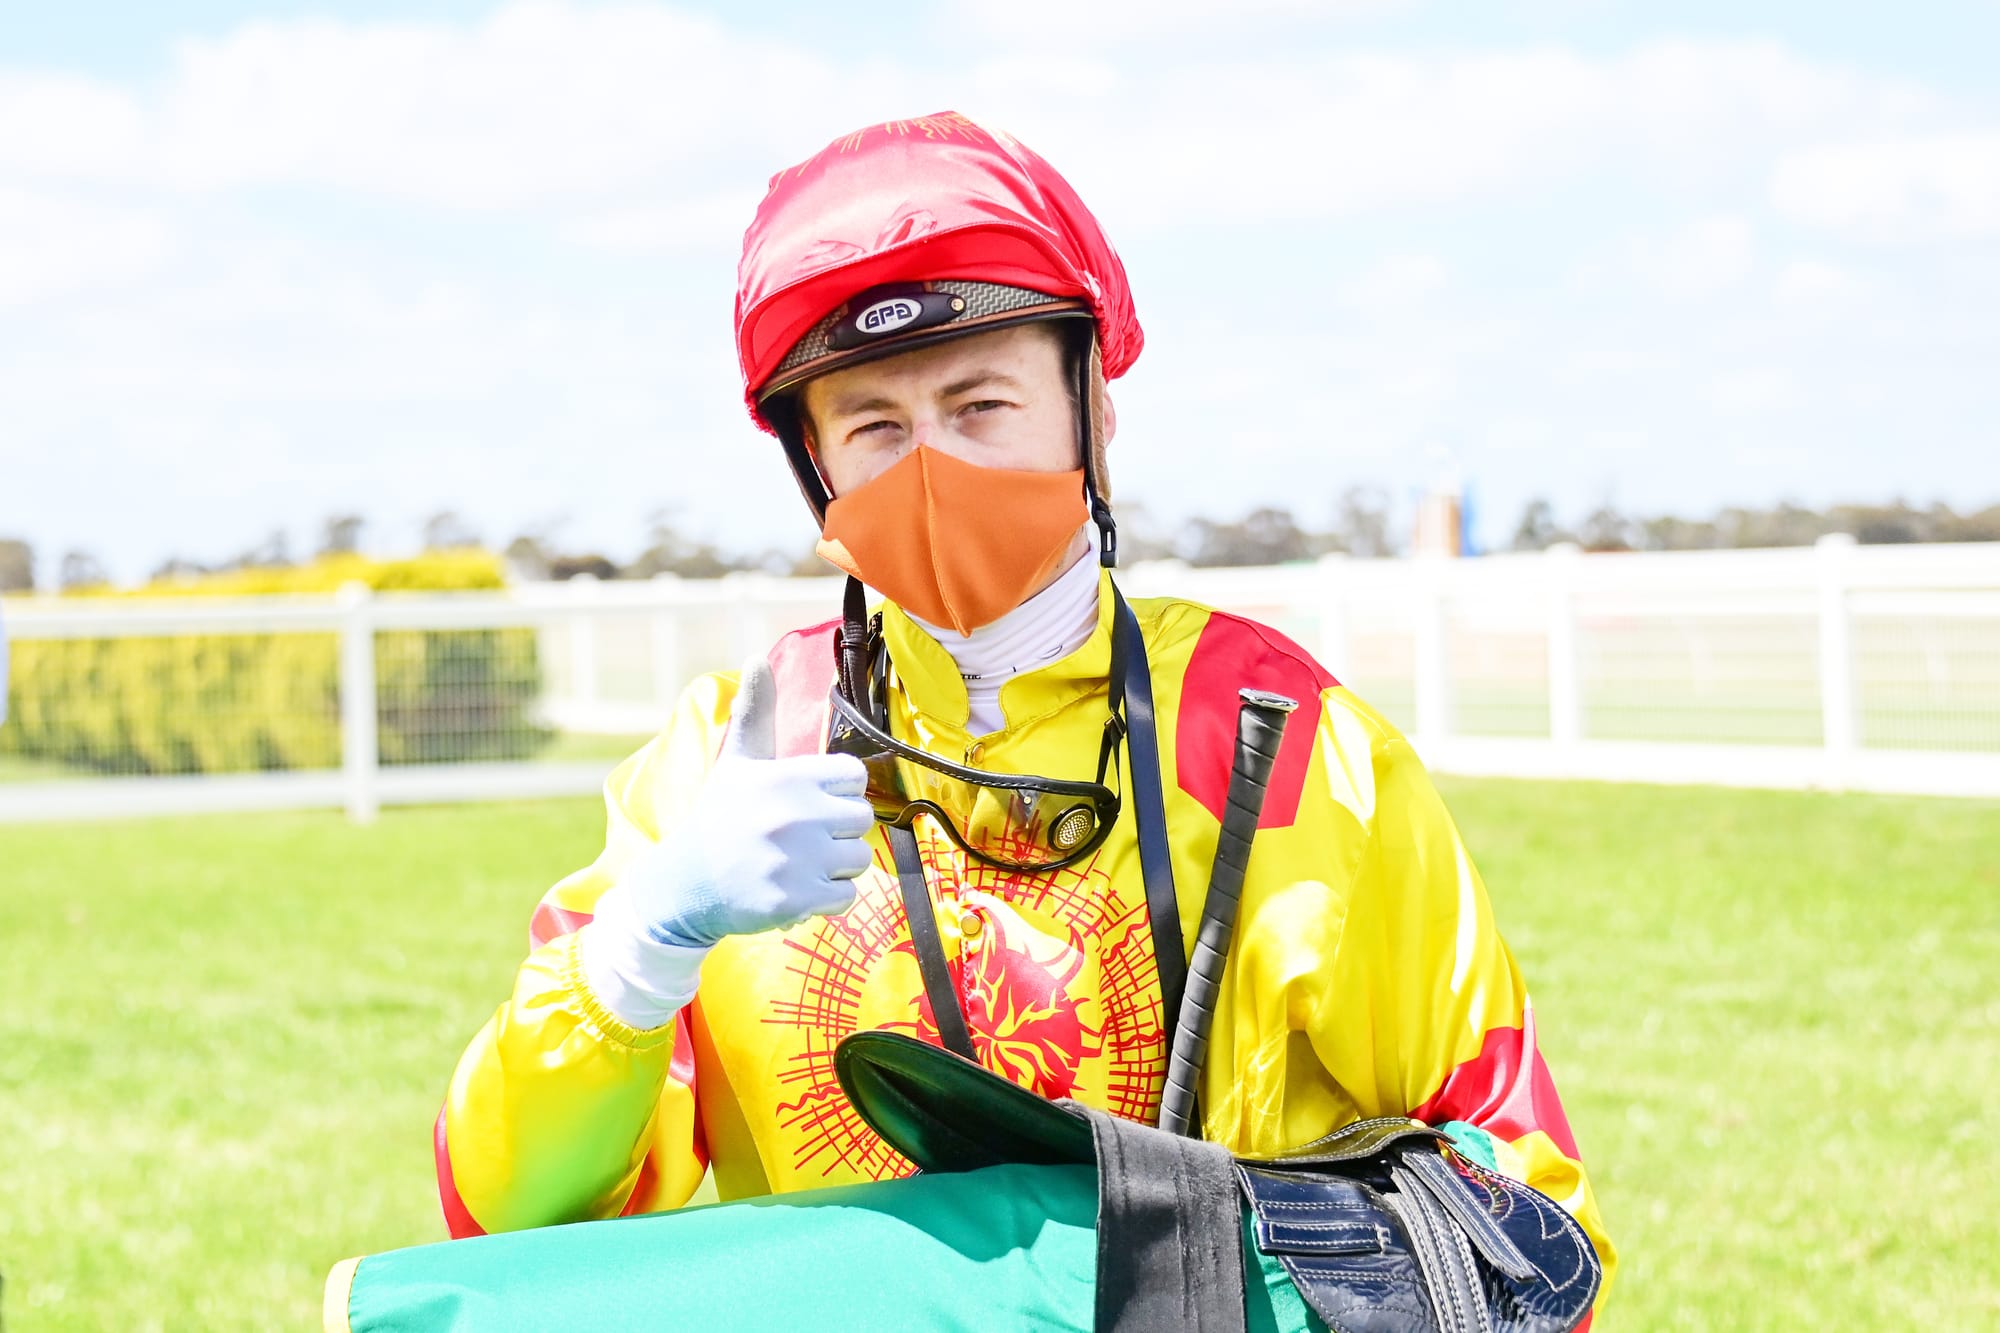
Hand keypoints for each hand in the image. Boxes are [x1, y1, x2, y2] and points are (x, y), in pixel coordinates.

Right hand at [632, 657, 875, 946]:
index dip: (837, 792)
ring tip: (796, 864)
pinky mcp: (794, 900)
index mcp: (787, 776)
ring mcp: (796, 860)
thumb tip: (756, 658)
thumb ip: (755, 711)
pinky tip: (794, 890)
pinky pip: (846, 897)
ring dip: (833, 867)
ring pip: (858, 860)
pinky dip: (825, 899)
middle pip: (862, 819)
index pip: (854, 777)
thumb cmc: (720, 818)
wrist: (684, 884)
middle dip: (838, 831)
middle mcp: (794, 815)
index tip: (809, 803)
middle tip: (801, 838)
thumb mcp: (738, 762)